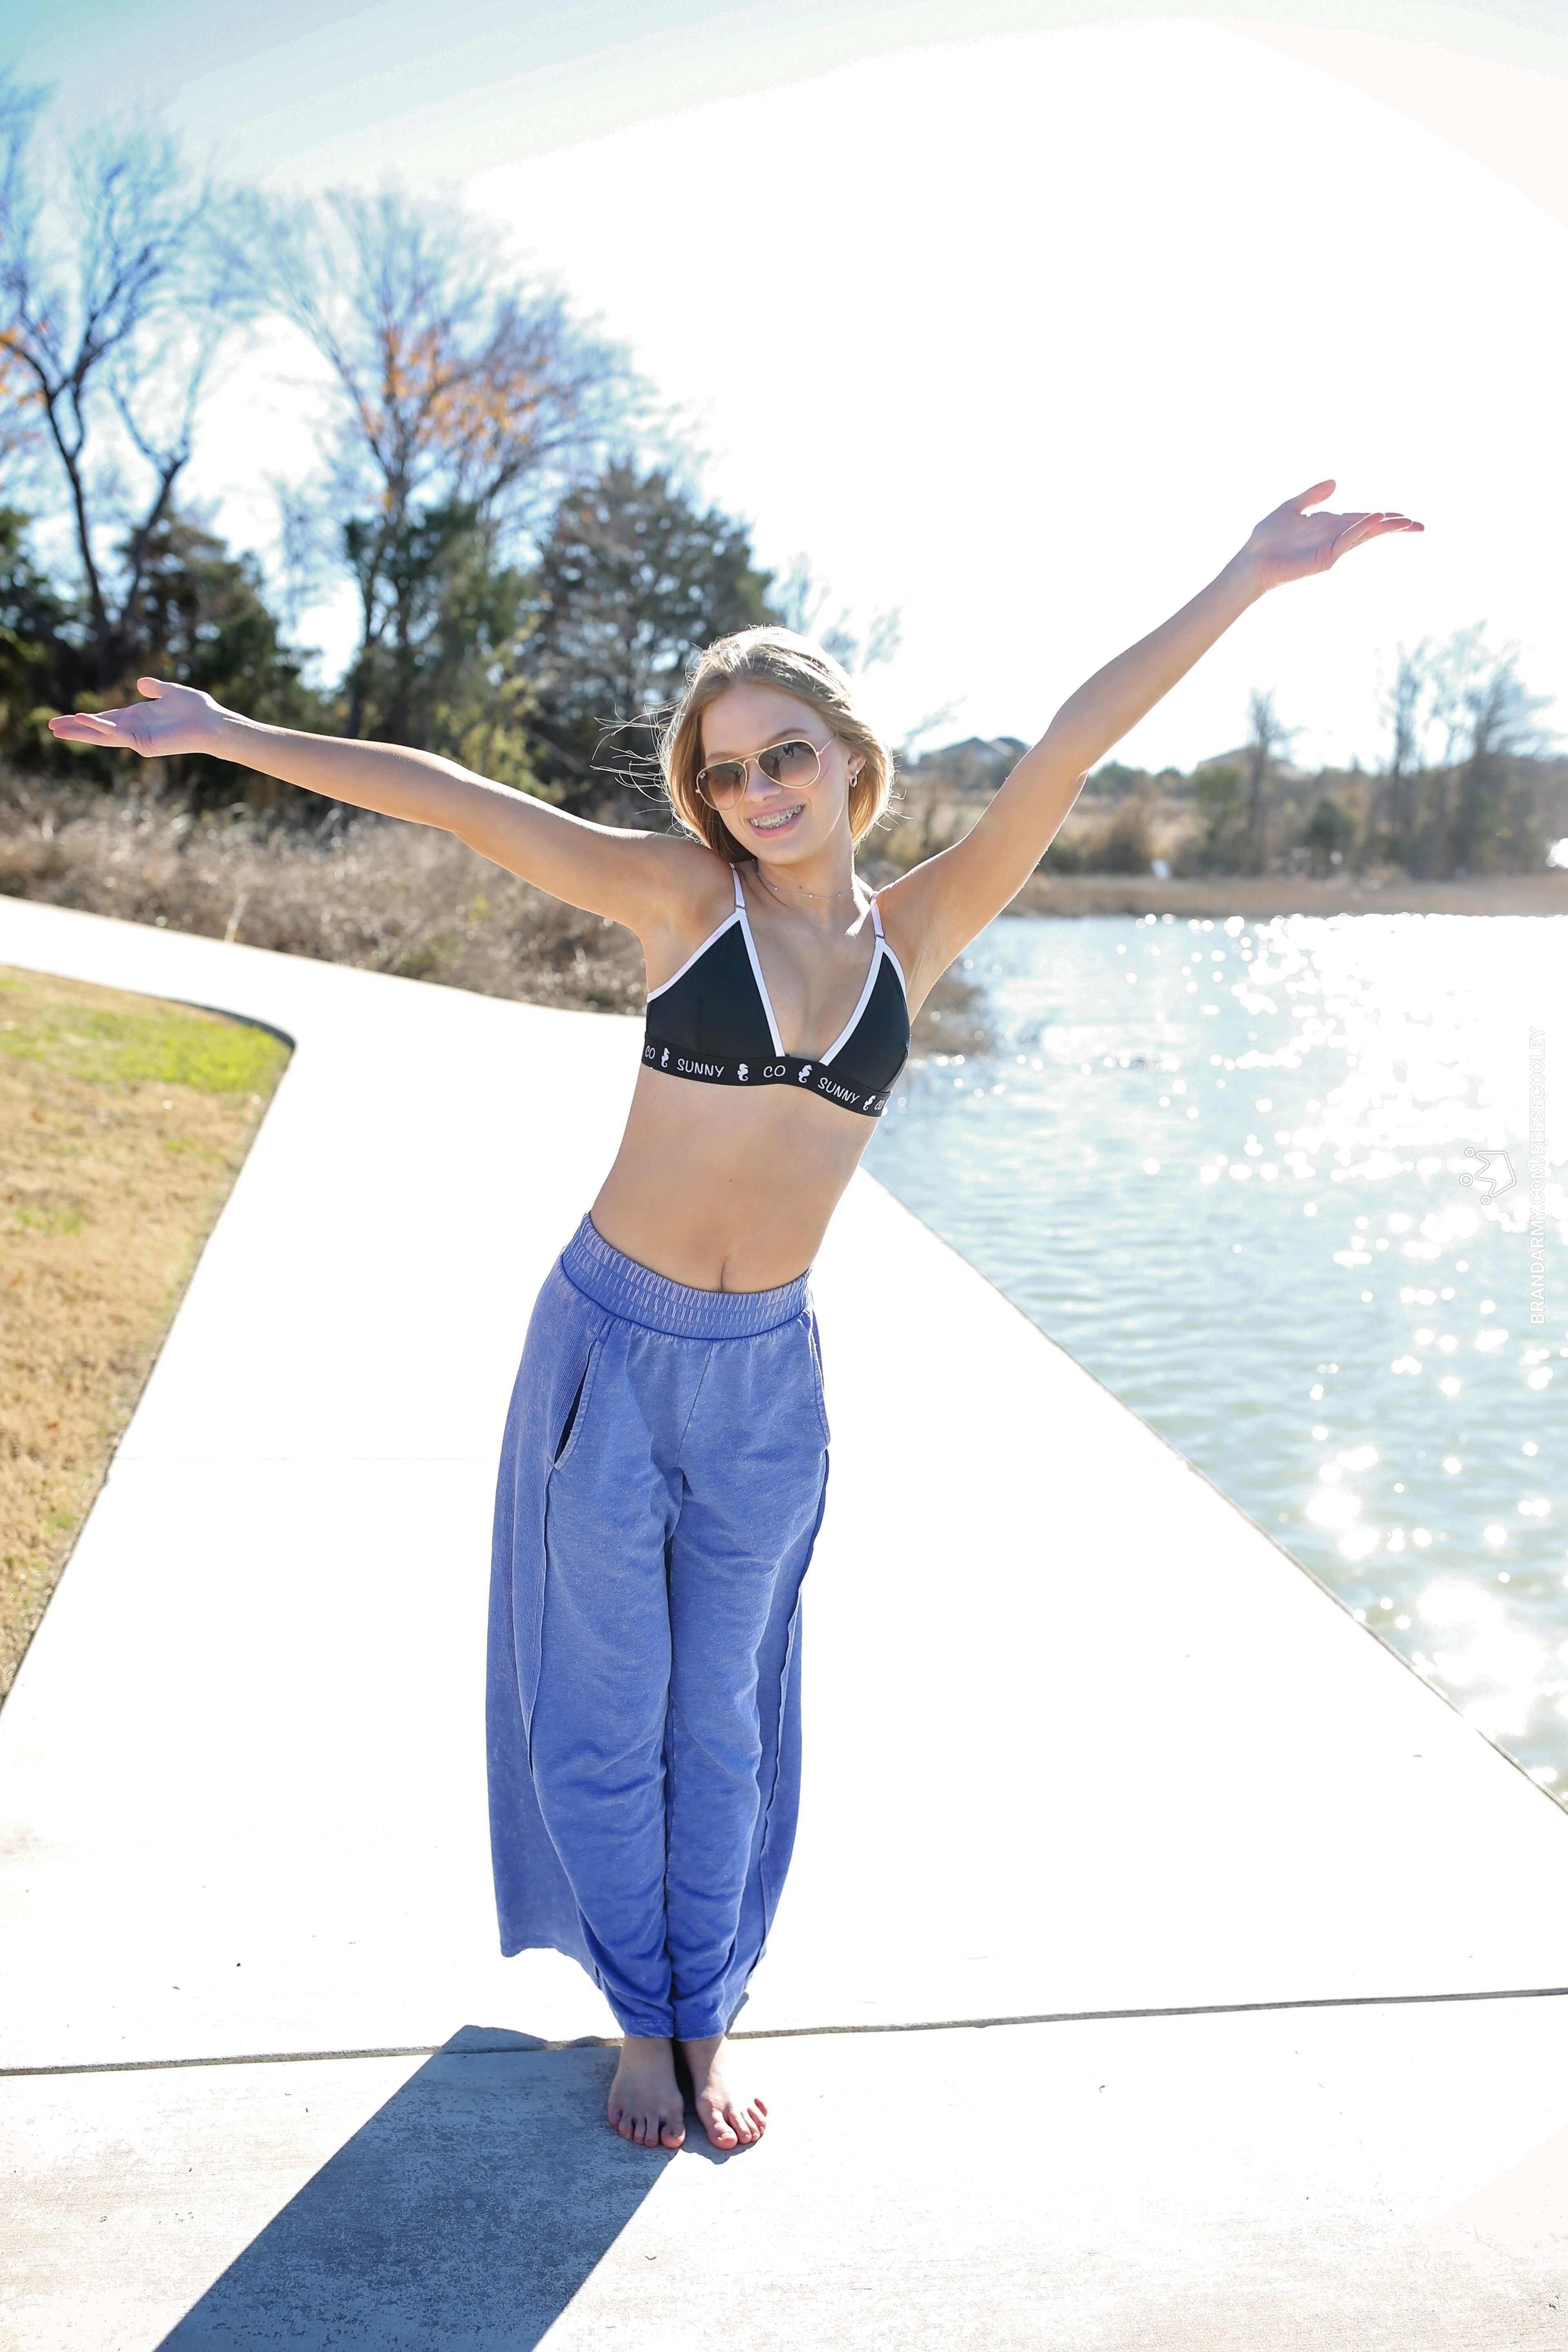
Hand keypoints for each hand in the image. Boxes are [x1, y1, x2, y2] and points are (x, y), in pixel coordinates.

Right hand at [47, 677, 225, 758]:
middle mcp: (134, 728)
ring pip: (102, 735)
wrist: (212, 722)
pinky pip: (117, 734)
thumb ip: (154, 688)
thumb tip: (141, 683)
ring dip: (80, 730)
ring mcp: (138, 737)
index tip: (67, 717)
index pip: (105, 718)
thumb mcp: (170, 692)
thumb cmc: (196, 708)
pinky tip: (83, 719)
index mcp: (137, 717)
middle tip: (51, 727)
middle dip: (75, 729)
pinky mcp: (144, 743)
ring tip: (58, 727)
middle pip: (98, 730)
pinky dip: (100, 727)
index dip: (86, 719)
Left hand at [1238, 480, 1422, 593]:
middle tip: (1420, 526)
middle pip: (1372, 528)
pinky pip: (1348, 541)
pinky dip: (1362, 529)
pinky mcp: (1325, 558)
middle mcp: (1335, 537)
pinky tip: (1376, 519)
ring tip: (1408, 522)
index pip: (1363, 519)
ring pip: (1365, 535)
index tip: (1405, 517)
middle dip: (1395, 526)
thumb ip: (1314, 495)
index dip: (1385, 516)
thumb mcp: (1292, 507)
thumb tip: (1336, 482)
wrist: (1251, 559)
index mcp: (1330, 525)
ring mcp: (1332, 549)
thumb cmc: (1267, 538)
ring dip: (1386, 527)